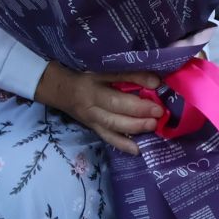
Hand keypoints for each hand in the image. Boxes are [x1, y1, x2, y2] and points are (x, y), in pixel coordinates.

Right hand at [33, 62, 165, 154]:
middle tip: (159, 113)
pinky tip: (137, 149)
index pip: (115, 94)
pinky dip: (122, 144)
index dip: (136, 93)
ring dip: (134, 128)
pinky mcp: (93, 128)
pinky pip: (108, 138)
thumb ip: (127, 74)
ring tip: (152, 127)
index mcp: (92, 88)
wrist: (59, 89)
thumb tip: (155, 81)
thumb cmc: (84, 74)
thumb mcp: (102, 69)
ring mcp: (91, 120)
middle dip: (138, 115)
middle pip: (114, 113)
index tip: (157, 89)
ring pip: (112, 127)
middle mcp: (91, 107)